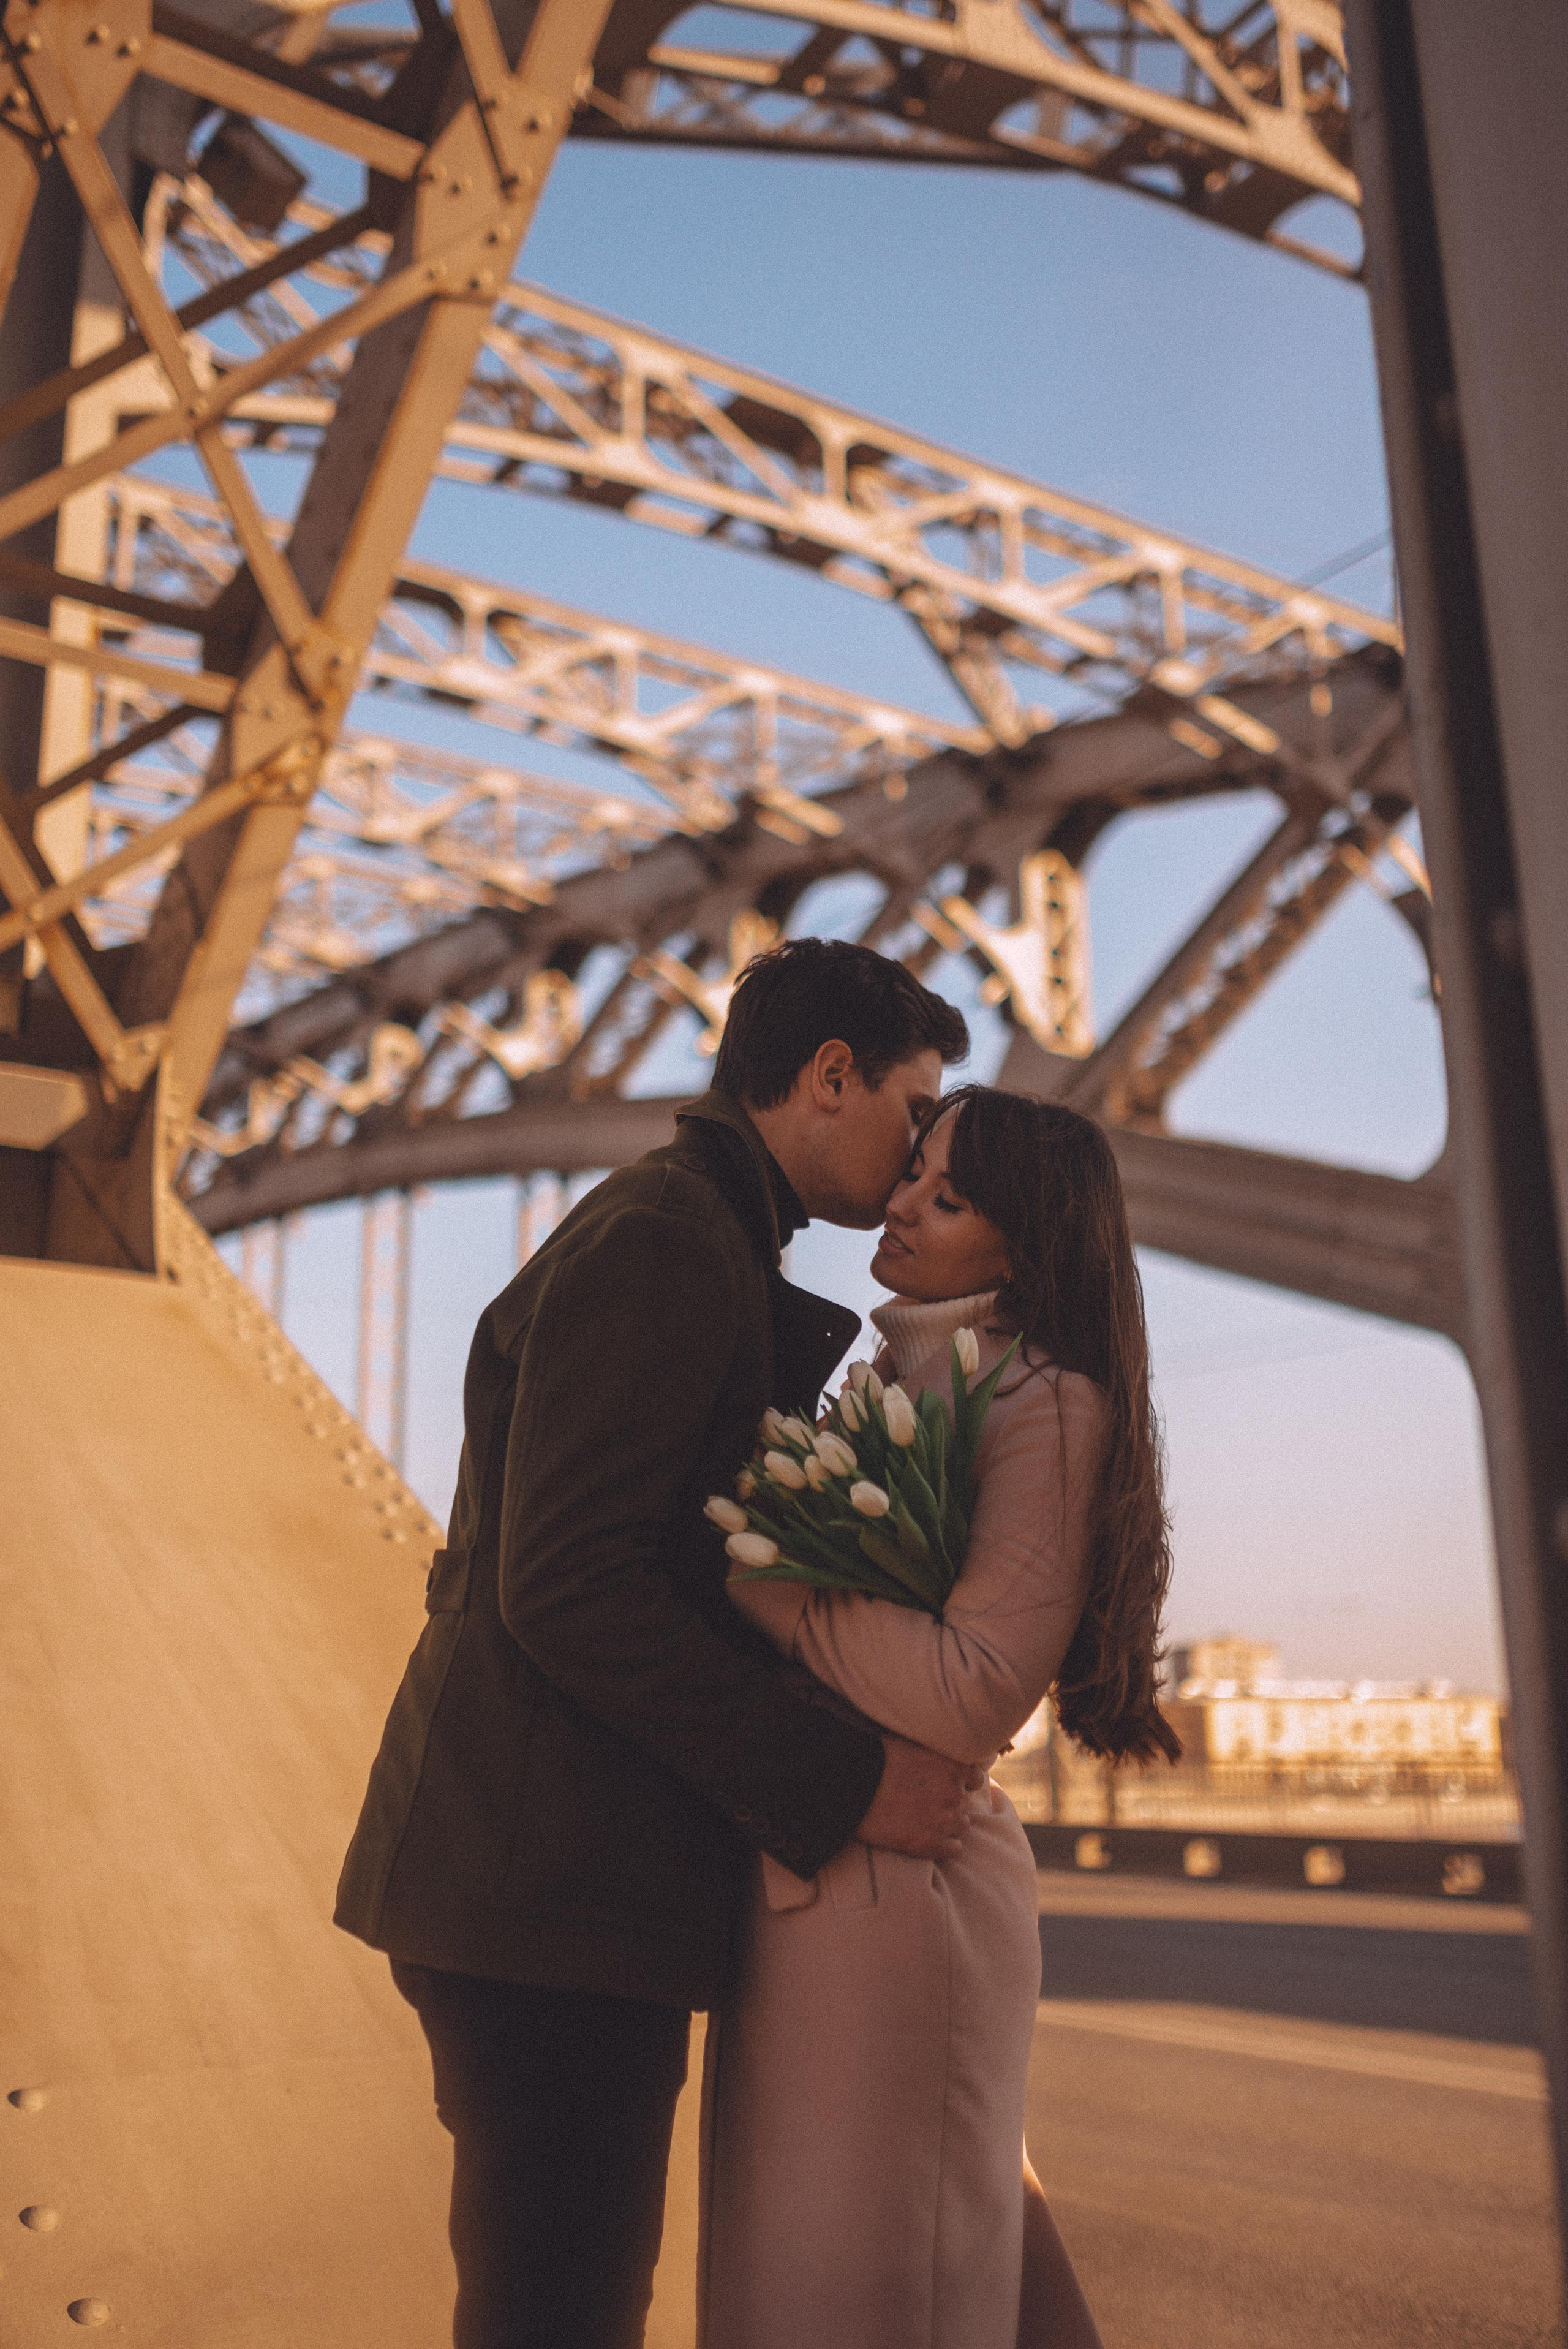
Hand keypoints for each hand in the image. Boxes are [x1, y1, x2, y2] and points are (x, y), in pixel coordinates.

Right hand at [855, 1733, 983, 1860]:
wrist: (851, 1787)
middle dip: (950, 1803)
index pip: (976, 1778)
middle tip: (928, 1803)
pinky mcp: (930, 1844)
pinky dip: (945, 1845)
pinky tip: (929, 1838)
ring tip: (926, 1821)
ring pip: (962, 1826)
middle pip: (965, 1803)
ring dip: (948, 1824)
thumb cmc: (876, 1759)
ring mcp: (944, 1821)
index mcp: (953, 1765)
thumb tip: (944, 1754)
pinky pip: (954, 1849)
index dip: (961, 1781)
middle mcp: (955, 1793)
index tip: (947, 1784)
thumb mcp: (911, 1742)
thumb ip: (935, 1752)